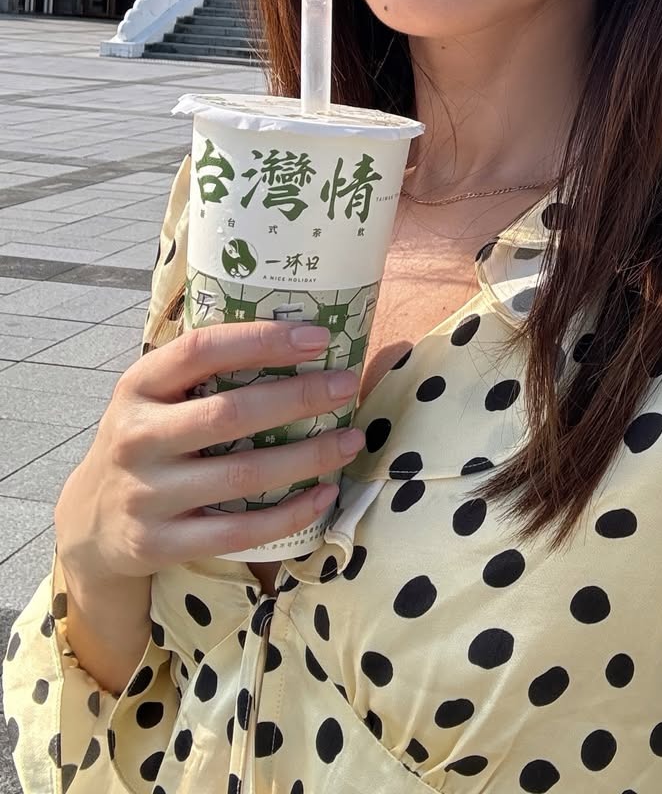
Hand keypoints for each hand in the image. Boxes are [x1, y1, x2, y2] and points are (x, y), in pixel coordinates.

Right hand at [55, 320, 361, 583]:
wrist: (90, 522)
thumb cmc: (147, 440)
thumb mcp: (154, 397)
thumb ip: (203, 372)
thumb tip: (299, 339)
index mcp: (138, 387)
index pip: (202, 350)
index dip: (262, 340)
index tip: (317, 337)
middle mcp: (137, 437)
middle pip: (231, 413)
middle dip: (299, 397)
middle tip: (347, 386)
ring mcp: (146, 494)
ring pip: (243, 474)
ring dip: (308, 456)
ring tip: (353, 439)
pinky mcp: (159, 543)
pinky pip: (237, 531)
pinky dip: (288, 514)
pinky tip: (324, 494)